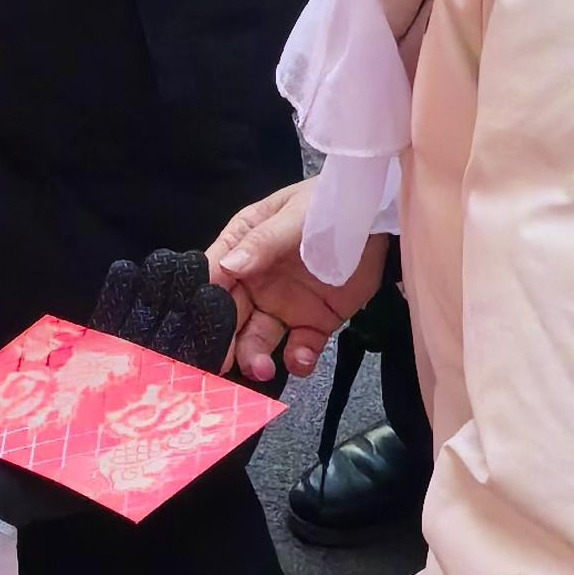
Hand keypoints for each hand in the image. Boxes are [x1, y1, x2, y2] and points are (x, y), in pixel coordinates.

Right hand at [206, 182, 381, 385]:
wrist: (380, 219)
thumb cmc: (330, 204)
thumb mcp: (296, 216)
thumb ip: (264, 242)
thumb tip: (228, 266)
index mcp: (242, 246)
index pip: (213, 276)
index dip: (200, 303)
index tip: (192, 330)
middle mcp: (255, 280)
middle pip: (229, 316)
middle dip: (221, 343)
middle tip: (219, 365)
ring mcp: (283, 305)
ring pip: (257, 339)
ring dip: (254, 358)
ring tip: (261, 370)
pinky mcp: (313, 324)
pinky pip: (299, 349)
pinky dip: (298, 361)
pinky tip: (301, 360)